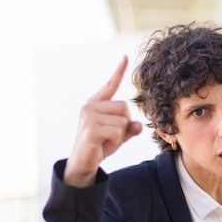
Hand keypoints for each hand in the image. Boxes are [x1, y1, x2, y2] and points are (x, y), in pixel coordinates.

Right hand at [64, 56, 142, 186]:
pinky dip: (115, 141)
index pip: (110, 85)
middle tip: (110, 136)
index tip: (125, 57)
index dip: (118, 71)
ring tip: (105, 141)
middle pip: (125, 107)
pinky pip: (117, 132)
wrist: (82, 164)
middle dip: (124, 124)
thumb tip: (139, 126)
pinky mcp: (90, 129)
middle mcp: (90, 106)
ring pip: (123, 121)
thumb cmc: (99, 147)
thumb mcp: (118, 136)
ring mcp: (89, 116)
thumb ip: (129, 128)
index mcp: (96, 104)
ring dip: (120, 135)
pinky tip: (102, 144)